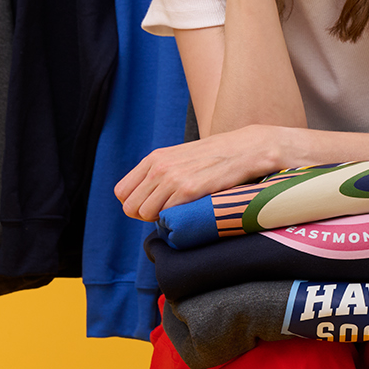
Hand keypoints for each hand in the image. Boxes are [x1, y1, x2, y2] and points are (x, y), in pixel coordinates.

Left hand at [113, 125, 287, 222]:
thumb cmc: (214, 159)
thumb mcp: (180, 159)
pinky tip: (192, 210)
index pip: (122, 193)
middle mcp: (159, 167)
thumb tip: (143, 202)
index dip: (136, 204)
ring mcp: (173, 178)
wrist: (246, 150)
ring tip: (182, 211)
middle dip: (146, 216)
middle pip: (131, 207)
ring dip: (161, 219)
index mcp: (154, 158)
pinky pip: (167, 215)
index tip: (154, 206)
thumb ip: (159, 174)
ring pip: (146, 214)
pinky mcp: (190, 190)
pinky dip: (177, 219)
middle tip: (168, 213)